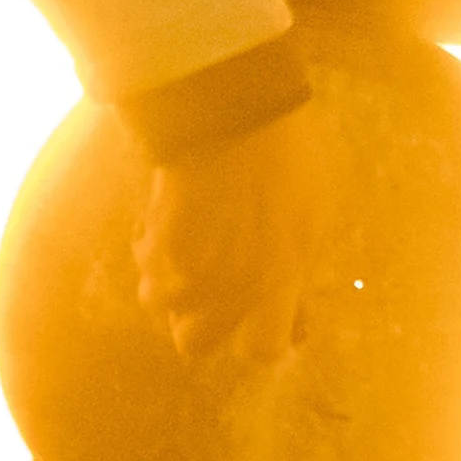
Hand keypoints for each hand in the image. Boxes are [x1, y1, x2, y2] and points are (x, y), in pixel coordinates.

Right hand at [134, 96, 342, 363]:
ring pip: (156, 303)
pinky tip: (162, 221)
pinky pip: (143, 259)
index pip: (262, 348)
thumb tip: (294, 295)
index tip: (259, 317)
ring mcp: (189, 264)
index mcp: (280, 282)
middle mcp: (231, 286)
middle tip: (209, 290)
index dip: (256, 337)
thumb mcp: (317, 215)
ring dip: (165, 282)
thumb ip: (300, 265)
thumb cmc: (291, 155)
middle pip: (192, 343)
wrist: (238, 112)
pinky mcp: (156, 237)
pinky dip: (148, 245)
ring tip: (181, 250)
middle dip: (198, 323)